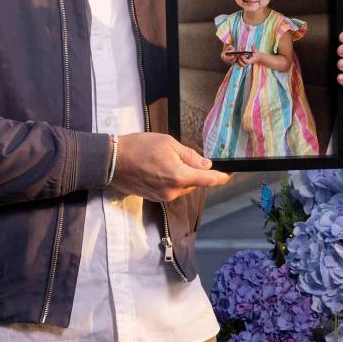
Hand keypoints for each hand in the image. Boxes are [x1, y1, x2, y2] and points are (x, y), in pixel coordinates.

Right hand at [110, 132, 229, 202]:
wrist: (111, 161)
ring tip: (166, 158)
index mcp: (178, 177)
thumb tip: (206, 165)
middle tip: (184, 155)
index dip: (222, 177)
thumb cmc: (139, 147)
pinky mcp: (153, 197)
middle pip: (194, 182)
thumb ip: (190, 156)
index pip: (207, 180)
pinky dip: (171, 179)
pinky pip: (171, 189)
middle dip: (195, 170)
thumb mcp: (168, 143)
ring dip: (182, 174)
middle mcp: (172, 191)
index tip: (231, 174)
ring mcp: (162, 197)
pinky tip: (159, 166)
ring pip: (182, 186)